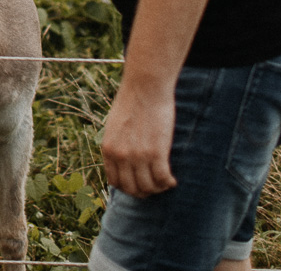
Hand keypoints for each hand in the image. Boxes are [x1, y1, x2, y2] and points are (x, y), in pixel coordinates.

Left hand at [100, 81, 177, 197]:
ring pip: (148, 187)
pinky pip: (162, 179)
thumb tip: (123, 158)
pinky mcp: (156, 152)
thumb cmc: (132, 102)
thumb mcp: (114, 125)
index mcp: (108, 149)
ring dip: (158, 189)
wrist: (144, 87)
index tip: (139, 184)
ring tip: (165, 182)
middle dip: (144, 192)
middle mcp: (121, 156)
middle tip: (154, 187)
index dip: (128, 187)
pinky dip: (168, 183)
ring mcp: (138, 156)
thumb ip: (117, 143)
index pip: (115, 182)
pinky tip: (172, 180)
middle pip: (132, 189)